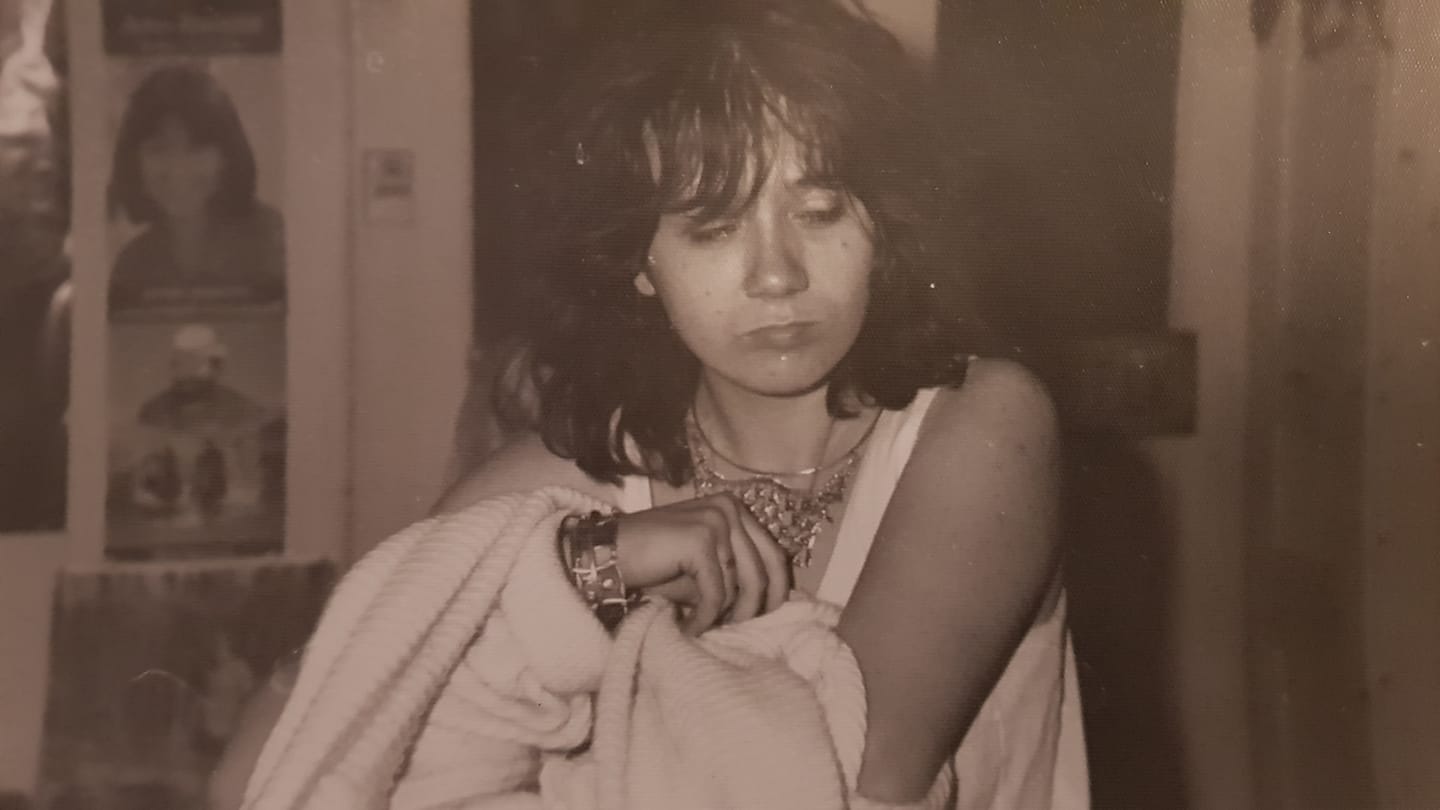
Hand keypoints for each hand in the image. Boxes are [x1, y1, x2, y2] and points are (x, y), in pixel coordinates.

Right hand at [611, 493, 789, 634]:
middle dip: (753, 607)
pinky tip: (690, 627)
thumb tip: (766, 601)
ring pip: (741, 584)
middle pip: (764, 569)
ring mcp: (715, 520)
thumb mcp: (703, 565)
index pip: (775, 553)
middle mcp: (729, 508)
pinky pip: (716, 592)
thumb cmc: (654, 563)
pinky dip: (704, 616)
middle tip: (734, 630)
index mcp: (734, 509)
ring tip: (703, 626)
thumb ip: (734, 573)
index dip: (776, 590)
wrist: (606, 553)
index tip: (764, 617)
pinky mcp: (699, 539)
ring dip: (724, 615)